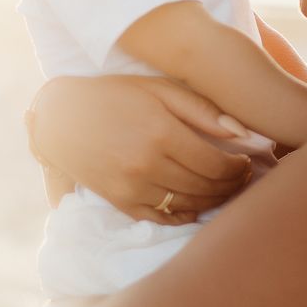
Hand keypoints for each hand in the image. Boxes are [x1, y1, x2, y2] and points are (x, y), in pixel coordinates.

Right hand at [27, 75, 254, 225]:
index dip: (239, 168)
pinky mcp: (119, 201)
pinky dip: (183, 216)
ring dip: (212, 202)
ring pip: (187, 206)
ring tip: (224, 191)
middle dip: (231, 186)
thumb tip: (244, 134)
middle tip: (242, 180)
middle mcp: (148, 164)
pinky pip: (161, 218)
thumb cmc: (114, 95)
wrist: (60, 116)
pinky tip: (195, 206)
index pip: (217, 164)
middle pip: (206, 187)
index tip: (247, 163)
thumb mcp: (158, 88)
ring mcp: (132, 187)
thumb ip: (203, 109)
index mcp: (162, 133)